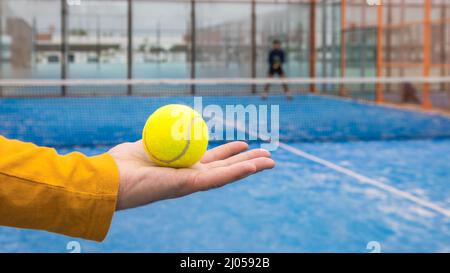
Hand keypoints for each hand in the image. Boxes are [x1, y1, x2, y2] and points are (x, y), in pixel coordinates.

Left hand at [108, 141, 274, 209]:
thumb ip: (164, 135)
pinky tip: (256, 166)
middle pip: (226, 167)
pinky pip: (219, 177)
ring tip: (271, 161)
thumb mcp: (150, 141)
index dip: (230, 152)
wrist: (112, 178)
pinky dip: (239, 171)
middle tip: (267, 153)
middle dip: (247, 161)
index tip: (244, 144)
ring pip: (229, 173)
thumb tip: (175, 123)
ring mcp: (192, 182)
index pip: (212, 159)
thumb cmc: (124, 162)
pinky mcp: (190, 185)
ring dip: (251, 167)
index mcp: (183, 167)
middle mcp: (191, 176)